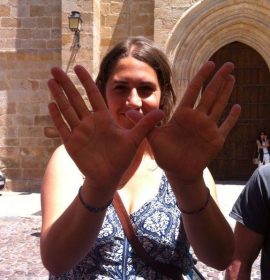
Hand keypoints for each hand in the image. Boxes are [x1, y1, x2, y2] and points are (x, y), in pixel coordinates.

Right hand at [47, 65, 163, 192]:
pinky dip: (57, 116)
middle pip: (76, 98)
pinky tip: (51, 104)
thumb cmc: (121, 159)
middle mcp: (90, 122)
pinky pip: (63, 127)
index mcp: (104, 118)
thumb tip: (162, 111)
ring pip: (67, 109)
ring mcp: (79, 132)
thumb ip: (144, 124)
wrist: (108, 177)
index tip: (78, 67)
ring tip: (50, 81)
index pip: (93, 95)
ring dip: (58, 96)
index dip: (85, 81)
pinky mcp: (72, 143)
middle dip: (66, 84)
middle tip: (55, 68)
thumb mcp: (134, 139)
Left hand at [128, 61, 240, 183]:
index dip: (201, 77)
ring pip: (219, 105)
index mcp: (183, 115)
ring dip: (226, 92)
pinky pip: (226, 126)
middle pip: (210, 94)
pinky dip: (232, 117)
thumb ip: (144, 123)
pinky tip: (238, 106)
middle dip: (219, 79)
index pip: (193, 91)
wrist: (177, 171)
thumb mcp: (153, 137)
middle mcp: (197, 118)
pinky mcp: (216, 140)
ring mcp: (207, 128)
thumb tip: (127, 111)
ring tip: (232, 77)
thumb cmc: (166, 154)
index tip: (209, 63)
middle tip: (229, 64)